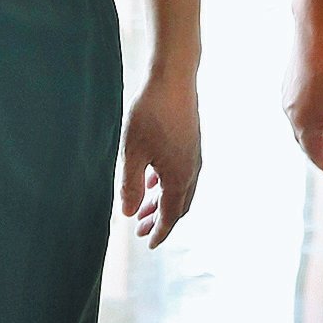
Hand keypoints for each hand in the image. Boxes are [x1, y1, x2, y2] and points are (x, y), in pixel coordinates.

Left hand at [119, 68, 201, 246]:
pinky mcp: (191, 143)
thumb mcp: (132, 151)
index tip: (149, 244)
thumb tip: (128, 214)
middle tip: (141, 230)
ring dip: (163, 202)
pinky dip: (167, 184)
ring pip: (181, 190)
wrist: (173, 78)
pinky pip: (181, 174)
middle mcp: (191, 169)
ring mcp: (193, 156)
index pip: (170, 215)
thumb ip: (130, 185)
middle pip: (178, 205)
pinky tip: (151, 178)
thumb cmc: (151, 113)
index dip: (159, 232)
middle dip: (160, 220)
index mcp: (179, 177)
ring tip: (143, 207)